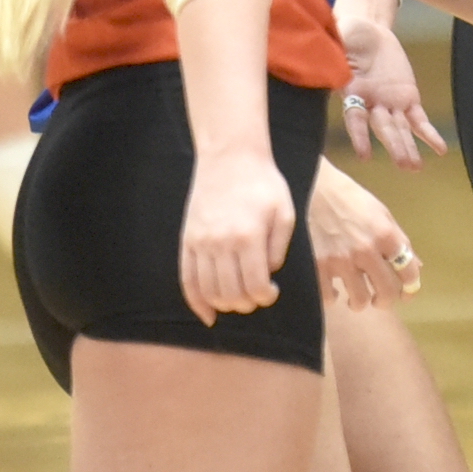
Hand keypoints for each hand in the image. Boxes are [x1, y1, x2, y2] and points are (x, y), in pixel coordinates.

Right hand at [177, 150, 297, 326]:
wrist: (230, 157)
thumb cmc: (263, 184)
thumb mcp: (284, 212)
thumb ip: (278, 248)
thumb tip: (267, 275)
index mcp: (249, 236)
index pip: (255, 286)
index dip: (265, 297)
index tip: (272, 292)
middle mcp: (221, 243)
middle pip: (231, 294)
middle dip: (247, 303)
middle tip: (256, 296)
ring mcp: (200, 243)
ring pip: (209, 291)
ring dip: (225, 304)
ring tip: (238, 299)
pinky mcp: (187, 240)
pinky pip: (187, 280)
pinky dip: (196, 302)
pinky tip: (208, 314)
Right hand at [307, 160, 421, 306]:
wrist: (311, 187)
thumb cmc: (349, 198)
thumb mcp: (380, 213)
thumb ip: (398, 240)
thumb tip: (416, 265)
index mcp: (385, 235)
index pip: (408, 271)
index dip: (411, 286)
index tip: (407, 291)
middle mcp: (366, 251)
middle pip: (386, 292)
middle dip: (386, 300)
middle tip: (380, 299)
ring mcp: (341, 261)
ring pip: (359, 300)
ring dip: (360, 302)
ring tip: (357, 296)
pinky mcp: (317, 266)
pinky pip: (329, 297)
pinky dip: (333, 297)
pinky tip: (333, 290)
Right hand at [338, 16, 444, 170]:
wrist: (369, 33)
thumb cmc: (349, 34)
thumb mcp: (341, 35)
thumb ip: (336, 45)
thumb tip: (327, 49)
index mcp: (352, 90)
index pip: (355, 118)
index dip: (359, 136)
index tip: (364, 156)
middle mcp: (371, 103)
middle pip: (383, 128)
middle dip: (394, 146)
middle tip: (404, 165)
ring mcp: (390, 103)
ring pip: (401, 129)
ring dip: (408, 148)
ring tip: (414, 168)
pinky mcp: (407, 98)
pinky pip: (419, 120)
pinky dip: (429, 134)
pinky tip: (440, 150)